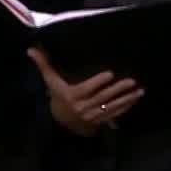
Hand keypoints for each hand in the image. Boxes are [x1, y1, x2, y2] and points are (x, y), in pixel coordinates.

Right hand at [28, 47, 142, 135]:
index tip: (110, 74)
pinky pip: (115, 114)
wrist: (62, 120)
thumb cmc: (58, 96)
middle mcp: (83, 107)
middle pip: (102, 98)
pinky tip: (136, 99)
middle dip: (118, 90)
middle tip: (131, 81)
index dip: (98, 82)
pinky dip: (126, 107)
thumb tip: (31, 49)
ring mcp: (93, 115)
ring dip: (127, 99)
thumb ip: (44, 64)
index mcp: (72, 96)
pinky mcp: (101, 120)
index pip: (87, 89)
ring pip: (112, 107)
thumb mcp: (51, 81)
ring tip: (139, 90)